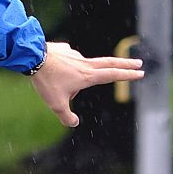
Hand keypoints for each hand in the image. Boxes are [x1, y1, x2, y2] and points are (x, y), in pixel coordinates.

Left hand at [28, 41, 145, 127]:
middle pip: (110, 63)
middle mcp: (85, 63)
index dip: (128, 75)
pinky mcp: (65, 50)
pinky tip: (50, 71)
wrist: (32, 57)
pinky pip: (65, 64)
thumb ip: (67, 117)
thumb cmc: (46, 81)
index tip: (140, 73)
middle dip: (126, 64)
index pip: (113, 75)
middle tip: (139, 63)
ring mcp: (75, 55)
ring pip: (77, 71)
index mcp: (87, 76)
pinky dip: (61, 71)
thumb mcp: (56, 104)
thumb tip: (74, 124)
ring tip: (53, 83)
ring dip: (71, 81)